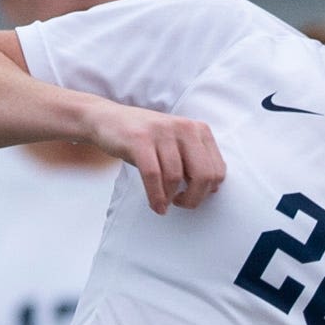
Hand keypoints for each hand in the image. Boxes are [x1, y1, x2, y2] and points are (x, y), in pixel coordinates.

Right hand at [84, 100, 226, 213]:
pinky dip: (156, 196)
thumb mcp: (176, 145)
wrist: (106, 119)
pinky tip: (156, 205)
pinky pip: (153, 175)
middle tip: (181, 204)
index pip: (217, 169)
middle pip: (202, 174)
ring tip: (164, 204)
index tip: (193, 196)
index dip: (207, 191)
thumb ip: (195, 162)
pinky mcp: (139, 139)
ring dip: (170, 198)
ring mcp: (161, 131)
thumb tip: (213, 189)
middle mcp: (184, 127)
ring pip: (176, 177)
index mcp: (199, 129)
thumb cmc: (146, 139)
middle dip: (194, 198)